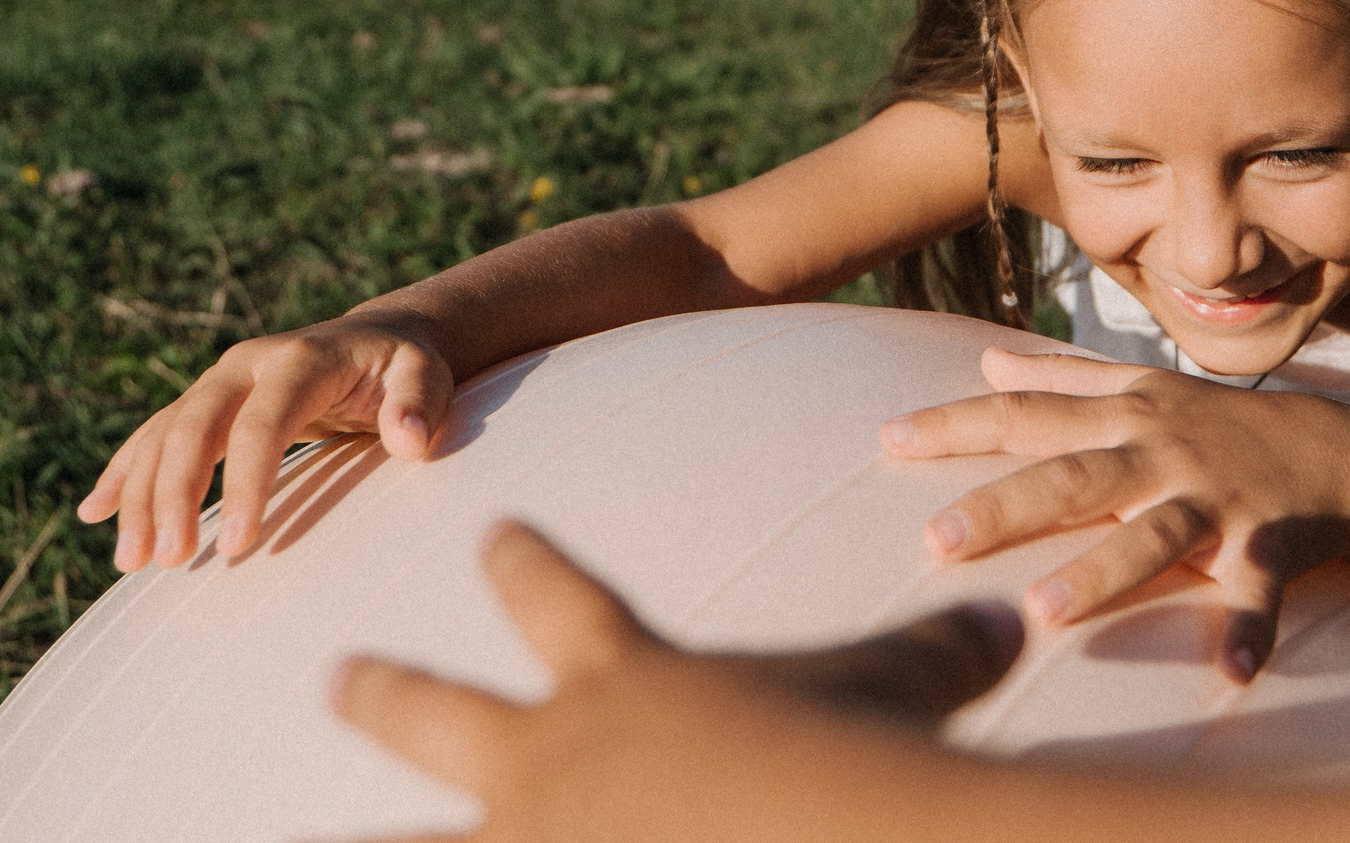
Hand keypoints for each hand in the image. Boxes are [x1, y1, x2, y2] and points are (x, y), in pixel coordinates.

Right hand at [75, 316, 456, 569]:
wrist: (377, 338)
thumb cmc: (405, 367)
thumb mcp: (427, 375)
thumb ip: (420, 402)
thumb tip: (410, 439)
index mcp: (300, 359)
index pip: (263, 423)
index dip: (247, 483)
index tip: (241, 547)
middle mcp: (248, 364)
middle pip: (196, 426)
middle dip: (175, 493)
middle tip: (168, 560)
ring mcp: (221, 381)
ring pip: (166, 434)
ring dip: (142, 496)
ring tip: (132, 561)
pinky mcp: (208, 401)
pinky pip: (155, 435)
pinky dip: (125, 471)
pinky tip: (95, 512)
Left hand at [331, 521, 1022, 842]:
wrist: (824, 836)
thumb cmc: (857, 748)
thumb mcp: (902, 685)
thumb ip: (940, 652)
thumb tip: (1010, 618)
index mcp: (618, 673)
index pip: (554, 591)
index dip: (522, 563)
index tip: (495, 537)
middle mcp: (543, 758)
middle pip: (430, 707)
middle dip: (381, 690)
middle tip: (339, 673)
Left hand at [880, 348, 1349, 684]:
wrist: (1336, 453)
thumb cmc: (1219, 428)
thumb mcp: (1143, 390)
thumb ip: (1064, 378)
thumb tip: (988, 360)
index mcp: (1125, 418)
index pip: (1027, 416)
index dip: (957, 425)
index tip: (886, 440)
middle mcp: (1161, 453)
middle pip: (1073, 478)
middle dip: (1005, 507)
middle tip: (935, 540)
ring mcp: (1216, 498)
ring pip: (1154, 535)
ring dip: (1102, 573)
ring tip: (1044, 612)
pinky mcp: (1272, 542)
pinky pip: (1259, 589)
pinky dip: (1249, 627)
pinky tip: (1234, 670)